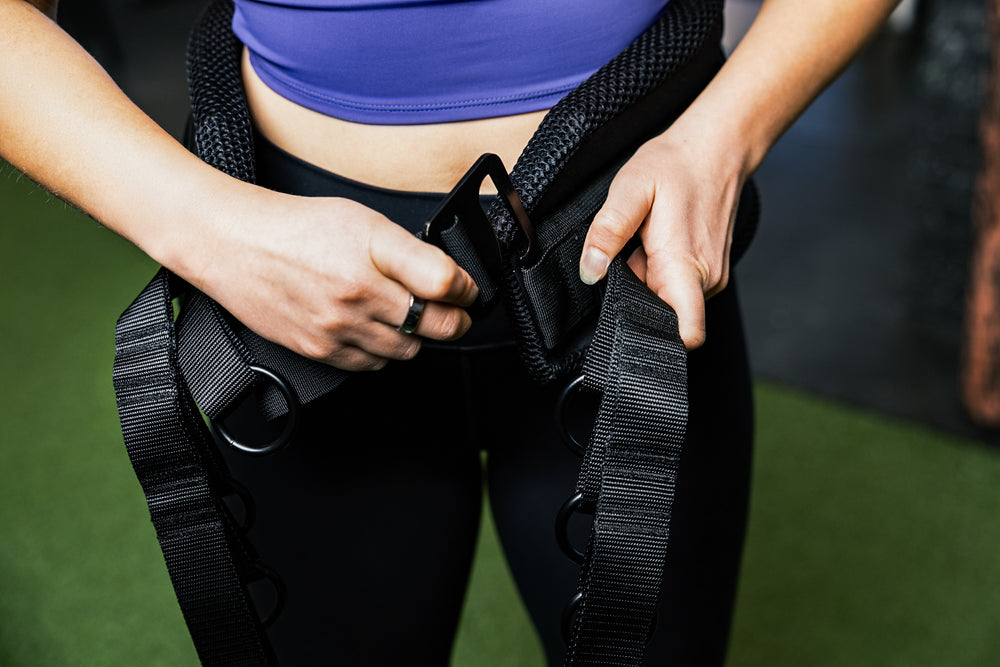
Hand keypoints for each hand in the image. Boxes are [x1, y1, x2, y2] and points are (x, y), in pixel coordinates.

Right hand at [183, 185, 477, 370]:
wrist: (235, 245)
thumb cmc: (298, 228)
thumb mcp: (363, 220)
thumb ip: (409, 251)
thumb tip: (449, 279)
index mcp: (374, 251)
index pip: (445, 283)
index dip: (465, 288)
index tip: (465, 289)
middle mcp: (359, 292)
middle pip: (435, 326)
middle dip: (452, 320)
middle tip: (452, 312)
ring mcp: (339, 326)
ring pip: (407, 350)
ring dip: (415, 337)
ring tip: (405, 316)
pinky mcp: (320, 350)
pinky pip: (372, 365)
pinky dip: (382, 352)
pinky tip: (374, 330)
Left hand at [578, 122, 748, 349]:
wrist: (717, 147)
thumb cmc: (677, 164)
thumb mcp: (630, 189)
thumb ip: (607, 232)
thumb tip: (590, 271)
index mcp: (684, 266)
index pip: (686, 335)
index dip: (655, 341)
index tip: (626, 325)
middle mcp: (704, 280)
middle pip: (664, 320)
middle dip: (637, 302)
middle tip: (627, 262)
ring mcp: (710, 277)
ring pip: (668, 303)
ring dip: (645, 284)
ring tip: (642, 246)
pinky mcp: (708, 271)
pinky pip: (676, 288)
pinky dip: (657, 275)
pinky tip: (652, 245)